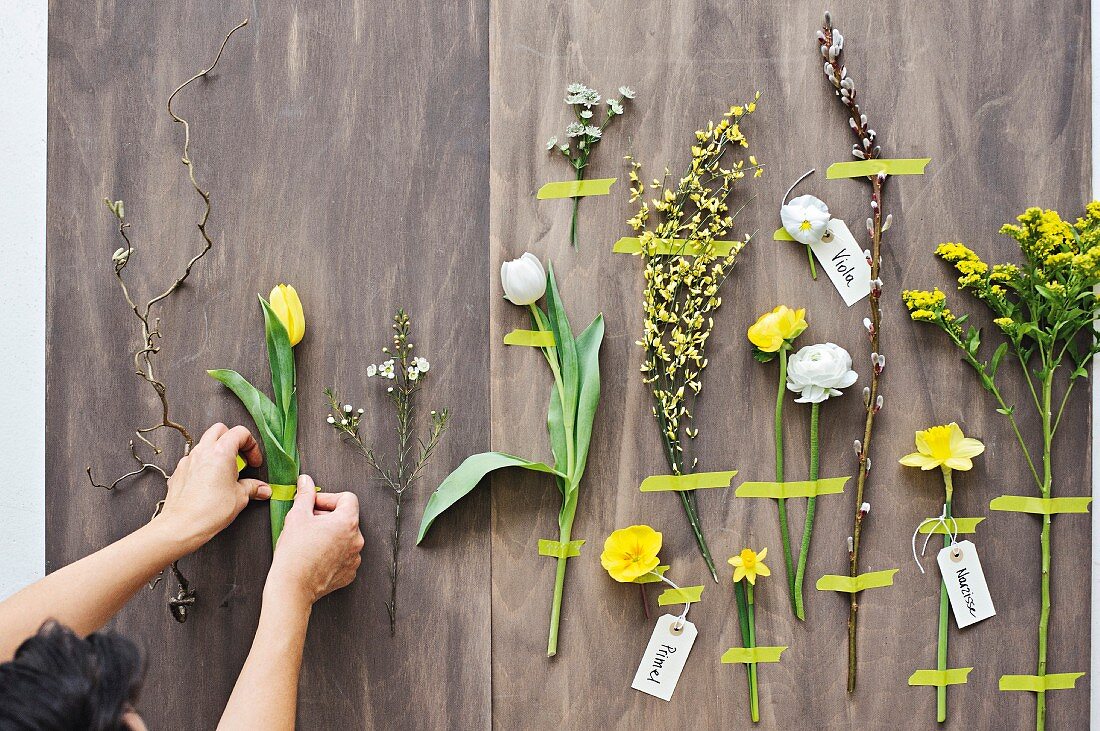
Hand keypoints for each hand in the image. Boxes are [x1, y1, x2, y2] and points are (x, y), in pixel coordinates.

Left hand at [159, 423, 270, 550]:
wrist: (182, 525)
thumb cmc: (210, 510)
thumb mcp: (240, 497)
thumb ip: (252, 488)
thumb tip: (262, 489)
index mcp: (221, 452)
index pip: (240, 433)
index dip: (252, 446)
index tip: (254, 463)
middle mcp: (202, 451)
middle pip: (220, 430)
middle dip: (233, 440)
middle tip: (241, 459)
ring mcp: (188, 460)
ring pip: (204, 443)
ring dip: (217, 451)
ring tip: (226, 471)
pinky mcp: (179, 472)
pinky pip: (193, 459)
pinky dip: (204, 464)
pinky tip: (209, 482)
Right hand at [266, 475, 363, 607]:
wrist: (292, 587)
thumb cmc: (294, 552)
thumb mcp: (297, 516)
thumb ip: (305, 495)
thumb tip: (306, 481)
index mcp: (348, 522)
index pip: (347, 498)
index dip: (328, 499)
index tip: (313, 506)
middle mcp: (357, 540)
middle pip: (345, 518)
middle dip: (327, 516)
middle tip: (307, 522)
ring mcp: (355, 558)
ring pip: (344, 538)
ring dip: (330, 535)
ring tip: (310, 541)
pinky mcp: (349, 573)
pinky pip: (344, 556)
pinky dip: (332, 553)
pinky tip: (315, 556)